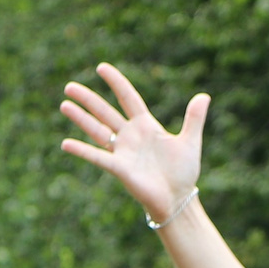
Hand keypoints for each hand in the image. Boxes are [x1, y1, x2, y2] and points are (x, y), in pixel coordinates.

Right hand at [60, 63, 207, 222]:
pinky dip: (82, 150)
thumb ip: (194, 118)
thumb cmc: (184, 172)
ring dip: (80, 118)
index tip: (101, 68)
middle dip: (88, 99)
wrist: (178, 199)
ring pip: (97, 130)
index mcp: (146, 125)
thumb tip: (204, 95)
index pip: (128, 98)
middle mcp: (130, 136)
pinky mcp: (120, 168)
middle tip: (69, 86)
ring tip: (64, 105)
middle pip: (105, 112)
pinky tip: (66, 144)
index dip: (116, 83)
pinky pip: (98, 157)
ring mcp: (123, 152)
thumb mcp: (190, 141)